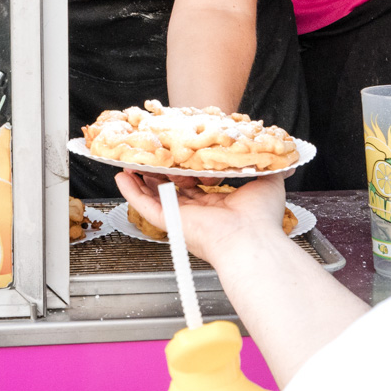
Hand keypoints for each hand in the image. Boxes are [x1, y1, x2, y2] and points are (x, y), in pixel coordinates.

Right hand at [114, 170, 285, 269]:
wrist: (251, 239)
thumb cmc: (261, 218)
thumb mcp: (267, 181)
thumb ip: (263, 165)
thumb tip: (268, 151)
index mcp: (220, 208)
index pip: (197, 189)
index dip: (185, 173)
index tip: (179, 157)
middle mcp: (199, 215)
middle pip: (173, 192)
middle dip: (160, 175)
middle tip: (150, 158)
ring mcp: (183, 219)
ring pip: (155, 198)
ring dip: (141, 181)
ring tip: (130, 163)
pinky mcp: (171, 222)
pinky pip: (146, 207)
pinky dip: (132, 193)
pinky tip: (122, 178)